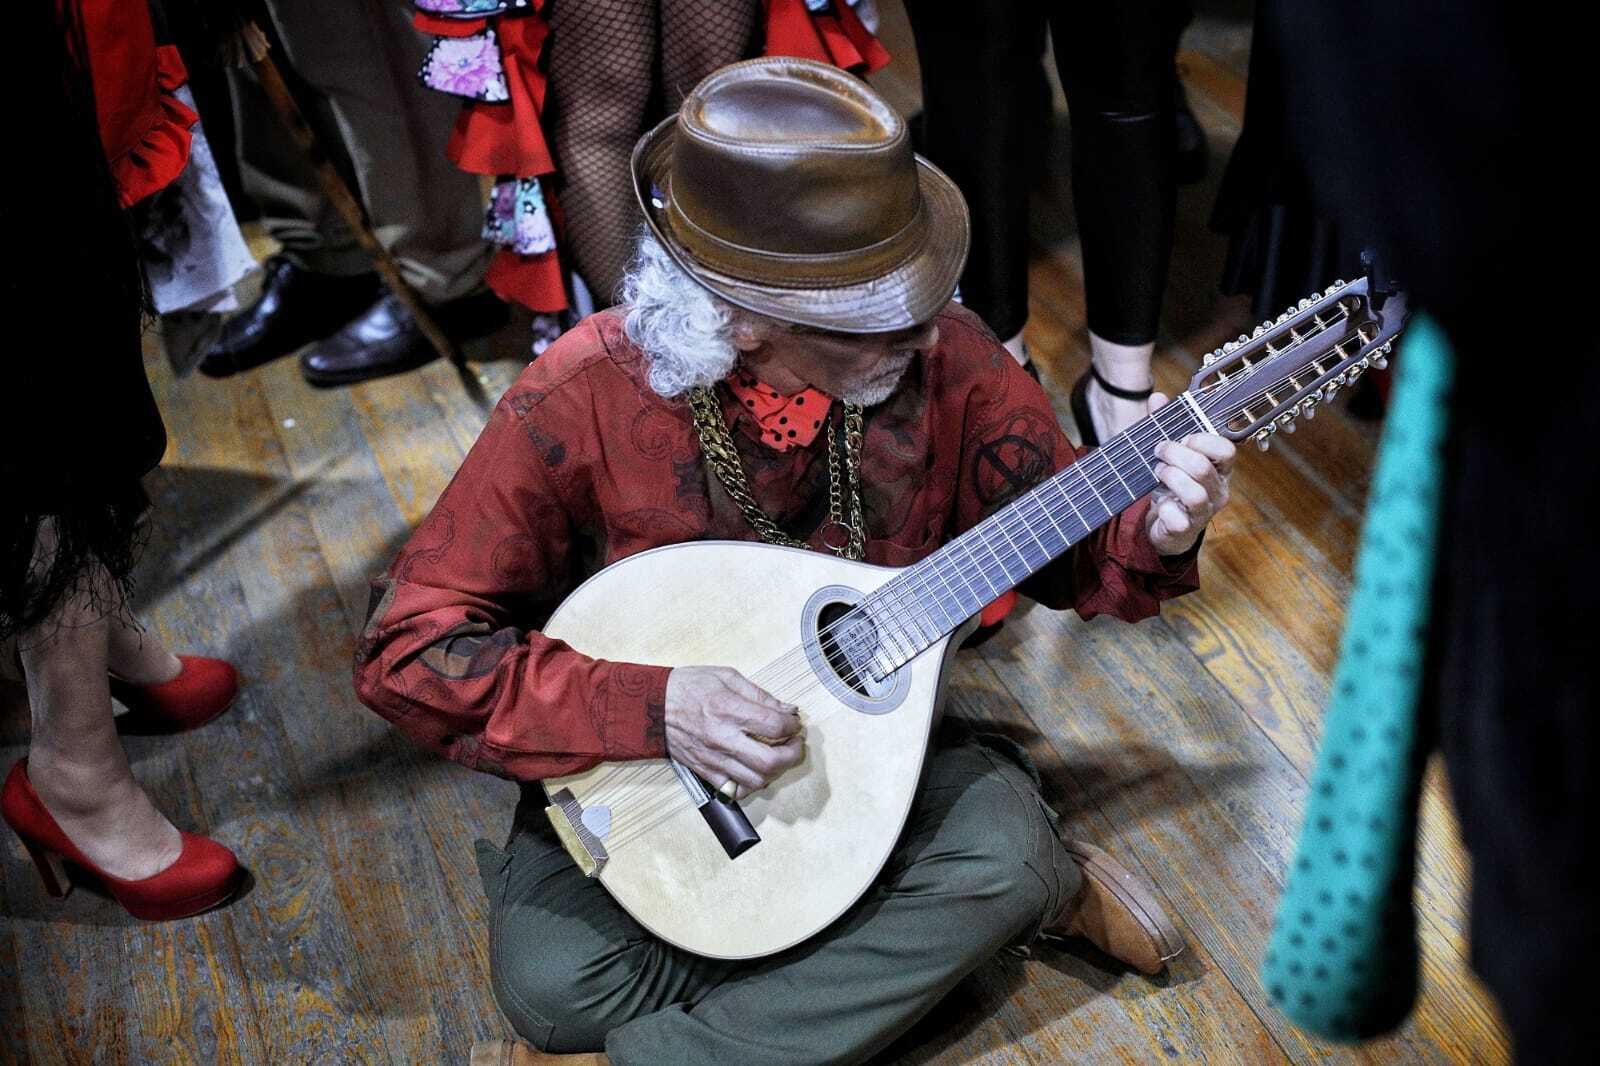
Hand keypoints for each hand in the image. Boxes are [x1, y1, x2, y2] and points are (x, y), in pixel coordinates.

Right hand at [663, 666, 804, 800]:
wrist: (651, 706)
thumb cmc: (688, 687)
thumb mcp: (726, 677)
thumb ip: (760, 695)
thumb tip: (787, 710)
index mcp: (728, 710)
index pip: (775, 726)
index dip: (792, 725)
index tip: (793, 722)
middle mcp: (723, 738)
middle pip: (771, 761)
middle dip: (793, 754)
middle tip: (795, 744)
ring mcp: (714, 759)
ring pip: (756, 780)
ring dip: (776, 771)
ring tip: (777, 756)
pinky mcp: (705, 771)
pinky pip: (735, 790)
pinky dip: (752, 784)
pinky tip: (755, 769)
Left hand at [1144, 393, 1235, 555]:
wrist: (1166, 525)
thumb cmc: (1172, 483)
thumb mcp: (1170, 455)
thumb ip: (1164, 426)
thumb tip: (1157, 397)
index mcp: (1219, 468)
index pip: (1226, 450)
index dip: (1203, 440)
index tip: (1183, 437)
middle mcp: (1217, 490)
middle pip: (1203, 467)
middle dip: (1176, 454)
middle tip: (1159, 451)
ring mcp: (1204, 512)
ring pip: (1195, 494)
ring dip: (1170, 478)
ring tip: (1158, 472)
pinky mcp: (1186, 530)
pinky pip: (1178, 519)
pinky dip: (1164, 509)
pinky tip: (1160, 504)